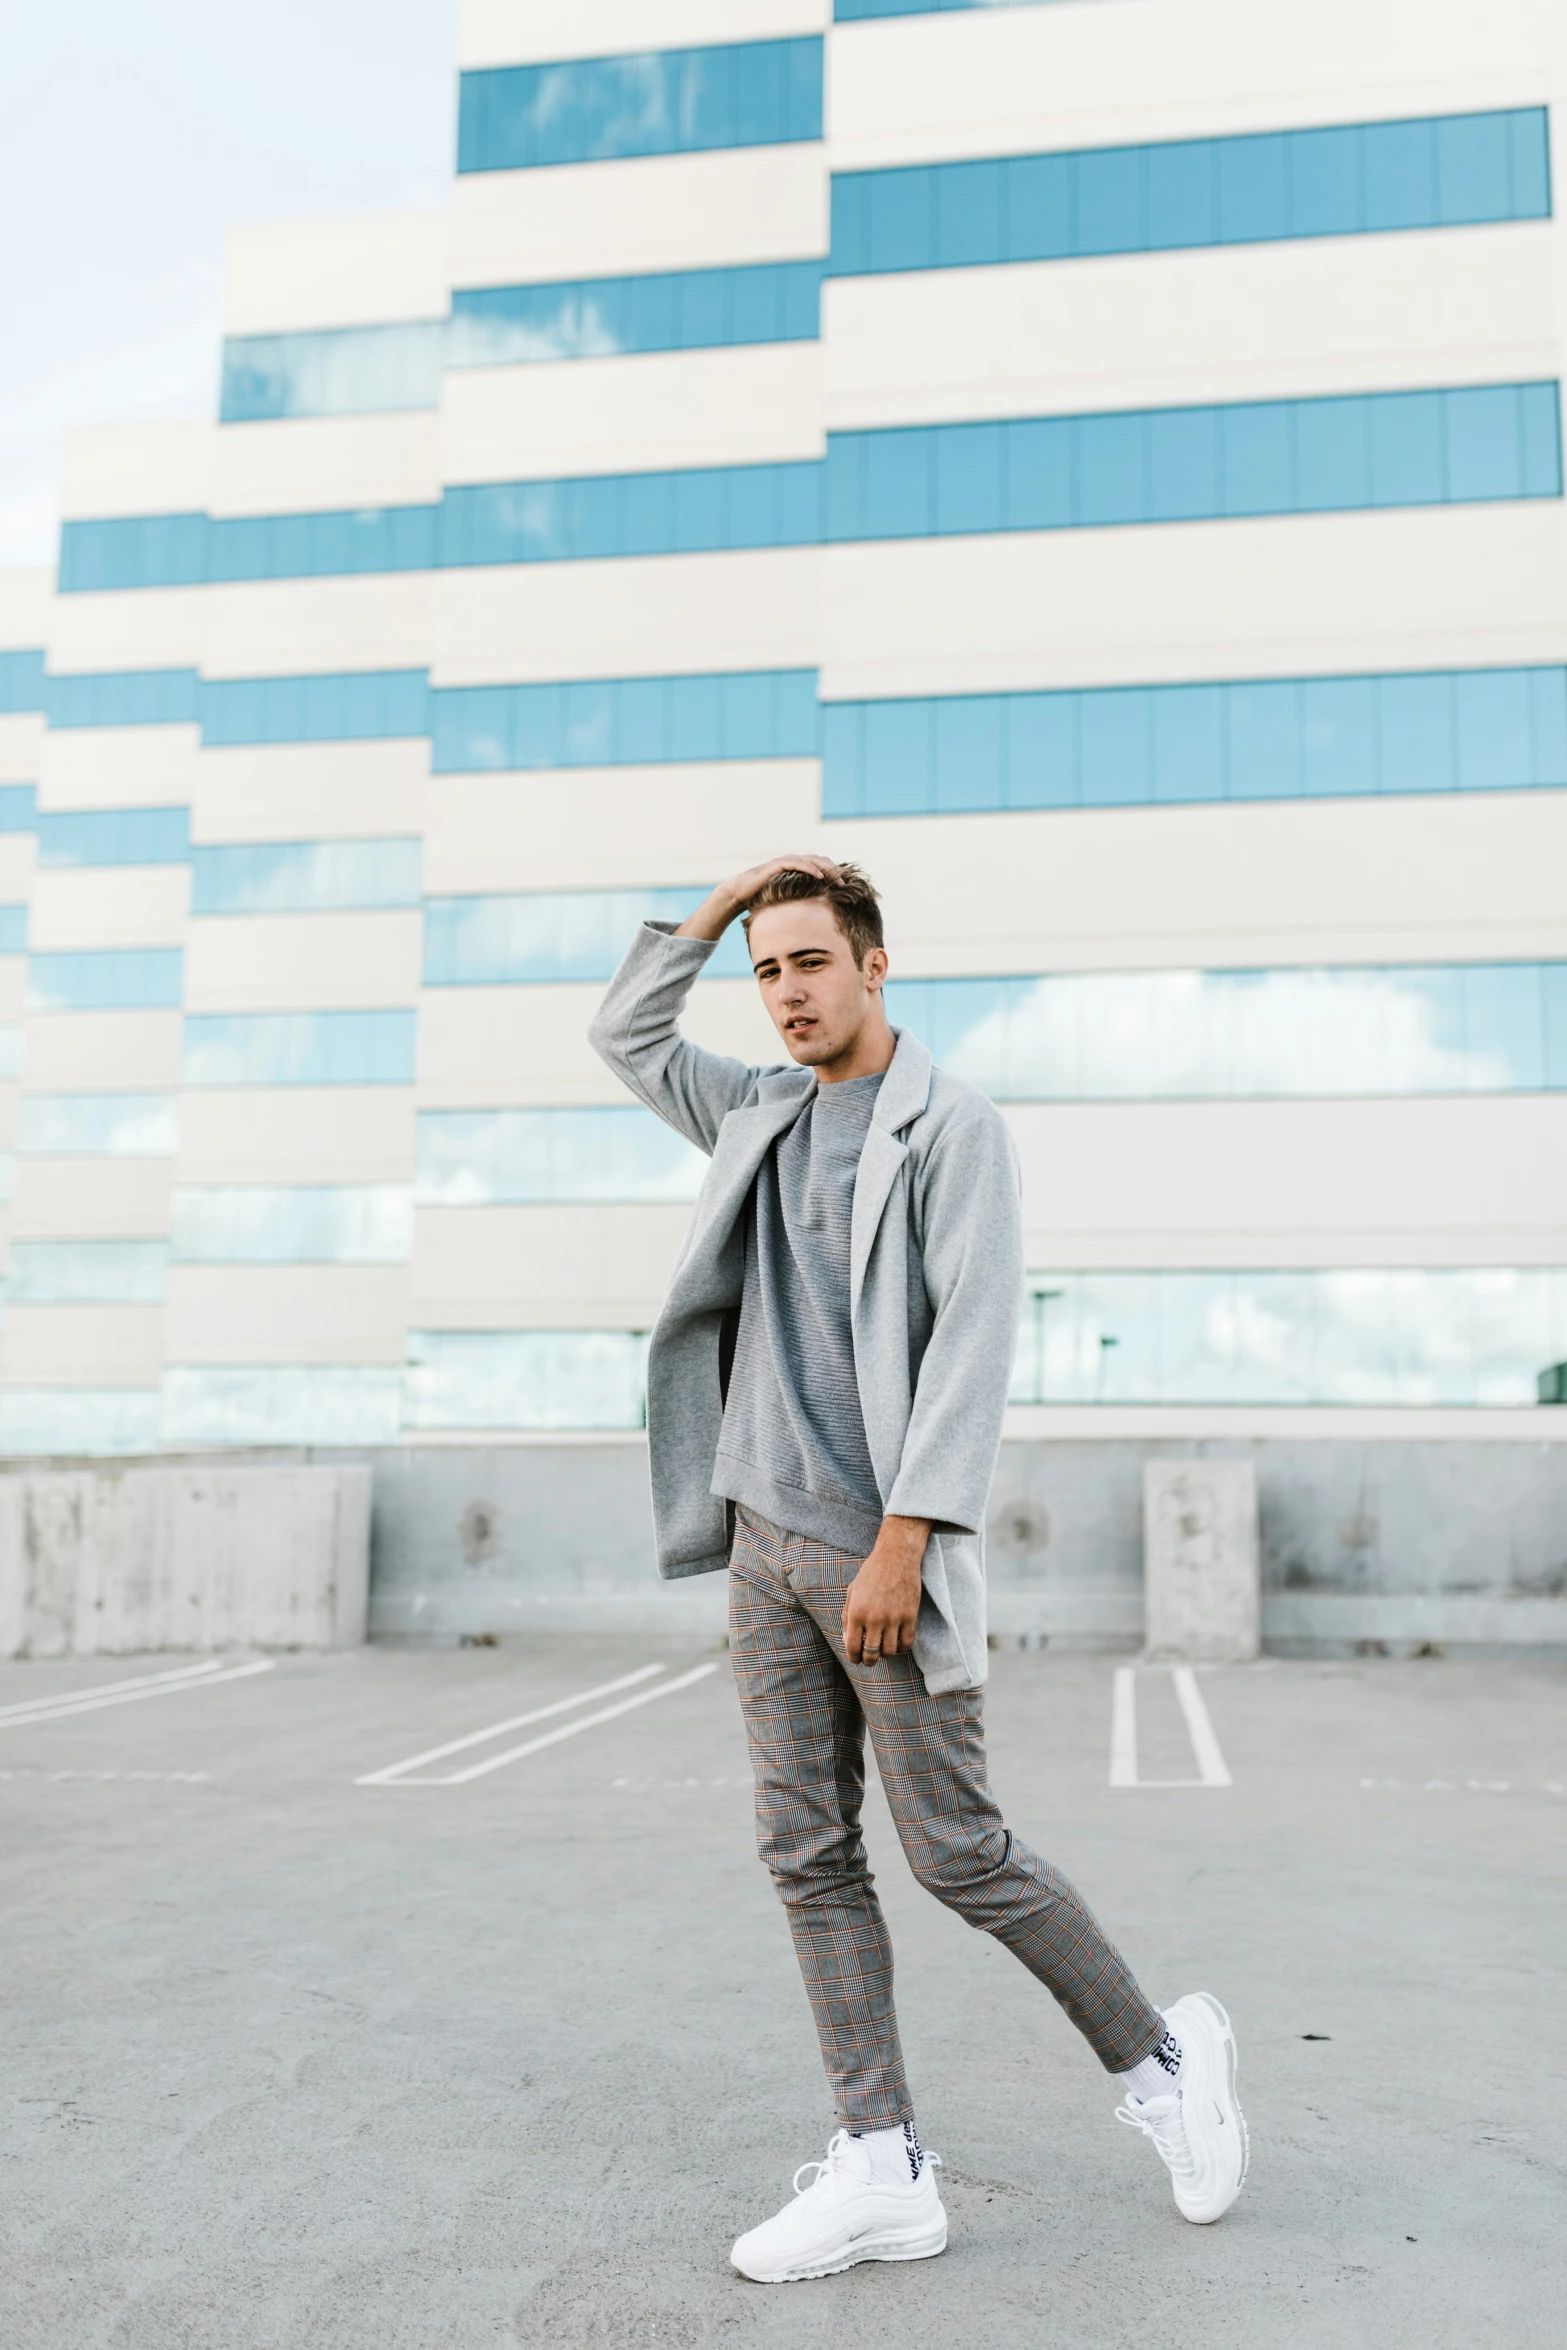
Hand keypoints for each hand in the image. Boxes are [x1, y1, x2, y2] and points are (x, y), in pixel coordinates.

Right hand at [674, 853, 842, 943]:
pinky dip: (810, 868)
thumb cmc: (759, 902)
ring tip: (839, 879)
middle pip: (821, 862)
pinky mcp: (776, 865)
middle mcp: (792, 864)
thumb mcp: (784, 906)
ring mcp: (784, 863)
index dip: (834, 876)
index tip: (848, 887)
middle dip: (836, 871)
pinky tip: (820, 876)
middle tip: (848, 883)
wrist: (737, 895)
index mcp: (796, 872)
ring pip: (812, 860)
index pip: (821, 869)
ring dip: (827, 868)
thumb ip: (797, 910)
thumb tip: (812, 929)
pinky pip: (797, 863)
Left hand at [842, 1517, 929, 1666]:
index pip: (852, 1647)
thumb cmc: (871, 1573)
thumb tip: (847, 1639)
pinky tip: (897, 1643)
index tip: (856, 1659)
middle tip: (869, 1659)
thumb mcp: (852, 1591)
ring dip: (885, 1654)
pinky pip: (907, 1643)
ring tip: (883, 1648)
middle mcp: (874, 1618)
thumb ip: (847, 1616)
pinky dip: (902, 1648)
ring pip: (890, 1652)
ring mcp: (894, 1618)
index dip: (853, 1657)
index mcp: (856, 1612)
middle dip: (868, 1661)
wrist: (896, 1556)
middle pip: (871, 1654)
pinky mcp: (910, 1616)